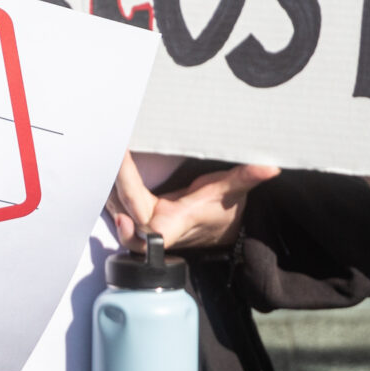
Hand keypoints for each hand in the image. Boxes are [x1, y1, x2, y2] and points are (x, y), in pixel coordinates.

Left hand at [106, 156, 278, 254]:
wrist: (213, 230)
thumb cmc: (219, 211)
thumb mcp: (231, 191)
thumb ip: (246, 178)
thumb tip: (271, 168)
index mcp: (170, 224)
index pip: (139, 212)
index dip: (125, 190)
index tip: (119, 160)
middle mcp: (148, 226)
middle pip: (116, 203)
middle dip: (108, 175)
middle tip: (104, 140)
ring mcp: (136, 221)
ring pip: (109, 200)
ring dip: (102, 174)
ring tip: (98, 140)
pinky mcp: (129, 212)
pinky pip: (110, 197)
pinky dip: (104, 178)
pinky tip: (99, 154)